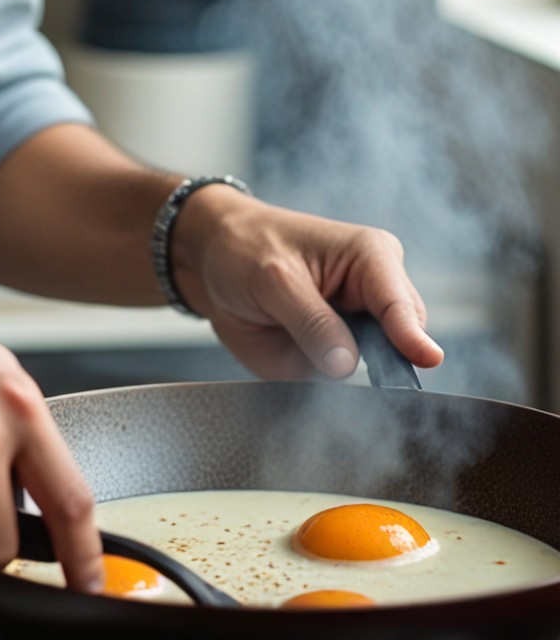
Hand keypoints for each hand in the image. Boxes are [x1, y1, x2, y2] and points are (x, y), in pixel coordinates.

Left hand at [169, 184, 444, 382]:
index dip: (412, 334)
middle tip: (344, 368)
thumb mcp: (273, 278)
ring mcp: (358, 331)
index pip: (401, 303)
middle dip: (383, 364)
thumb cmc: (246, 249)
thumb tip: (347, 365)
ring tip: (313, 363)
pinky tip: (306, 372)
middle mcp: (375, 296)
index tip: (428, 359)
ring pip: (376, 371)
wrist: (211, 261)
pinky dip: (330, 391)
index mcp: (372, 258)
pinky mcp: (338, 357)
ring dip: (356, 382)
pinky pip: (345, 387)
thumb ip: (311, 321)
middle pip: (400, 343)